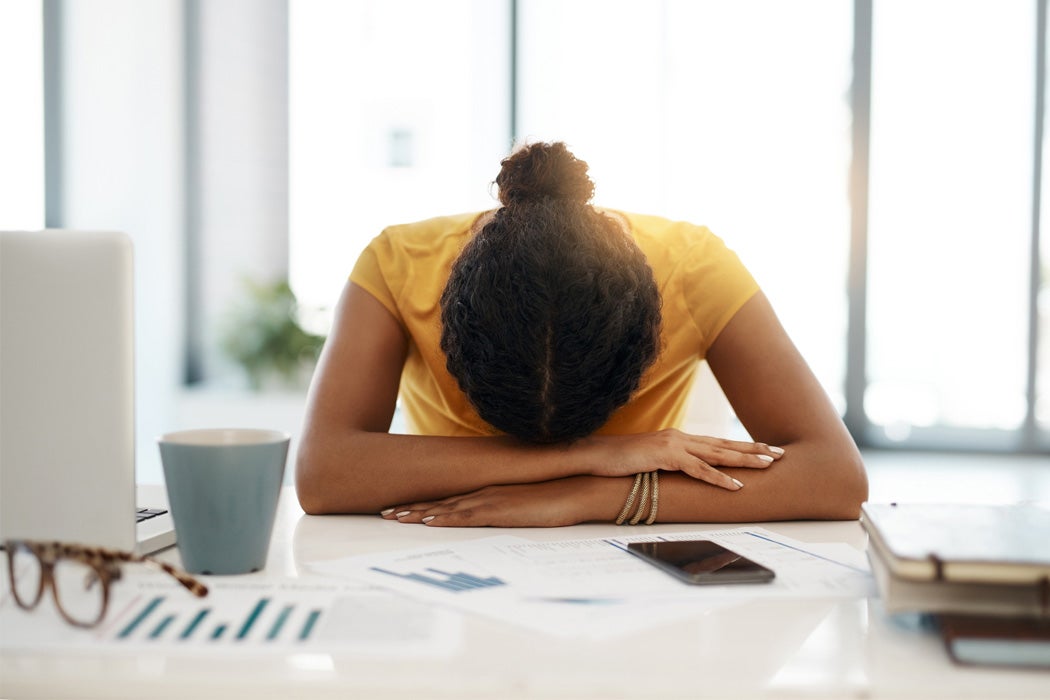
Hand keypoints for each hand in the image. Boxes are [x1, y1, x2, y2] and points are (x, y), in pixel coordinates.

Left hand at [380, 477, 596, 526]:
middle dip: (411, 508)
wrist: (577, 489)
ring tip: (394, 518)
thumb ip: (507, 506)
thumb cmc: (555, 497)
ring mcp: (490, 500)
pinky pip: (466, 516)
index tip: (401, 507)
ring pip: (446, 508)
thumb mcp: (524, 503)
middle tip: (385, 513)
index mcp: (488, 492)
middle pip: (440, 502)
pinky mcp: (500, 510)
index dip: (423, 504)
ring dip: (418, 513)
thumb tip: (497, 516)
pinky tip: (428, 520)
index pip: (450, 499)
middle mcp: (484, 494)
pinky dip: (444, 518)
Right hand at [588, 429, 782, 489]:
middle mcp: (681, 438)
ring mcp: (674, 445)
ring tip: (768, 465)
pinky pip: (698, 470)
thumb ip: (669, 464)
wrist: (596, 454)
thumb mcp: (650, 461)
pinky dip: (719, 479)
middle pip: (724, 444)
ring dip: (745, 460)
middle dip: (754, 449)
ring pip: (718, 454)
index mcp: (679, 439)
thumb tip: (684, 475)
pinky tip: (736, 486)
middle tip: (780, 454)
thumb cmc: (620, 461)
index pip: (717, 442)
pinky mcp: (666, 456)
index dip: (742, 446)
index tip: (765, 449)